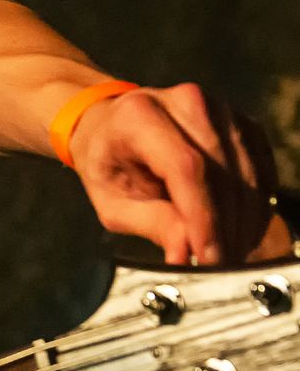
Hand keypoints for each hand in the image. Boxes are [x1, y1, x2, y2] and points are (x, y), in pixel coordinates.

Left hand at [66, 82, 277, 264]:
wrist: (112, 126)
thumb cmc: (108, 164)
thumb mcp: (112, 201)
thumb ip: (151, 223)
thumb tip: (185, 255)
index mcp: (139, 117)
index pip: (186, 168)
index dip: (204, 218)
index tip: (210, 258)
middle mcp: (185, 103)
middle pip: (223, 173)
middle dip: (227, 229)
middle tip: (222, 267)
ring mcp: (219, 110)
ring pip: (249, 175)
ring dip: (246, 222)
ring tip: (230, 254)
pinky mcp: (242, 123)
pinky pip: (263, 170)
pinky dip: (256, 206)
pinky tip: (241, 230)